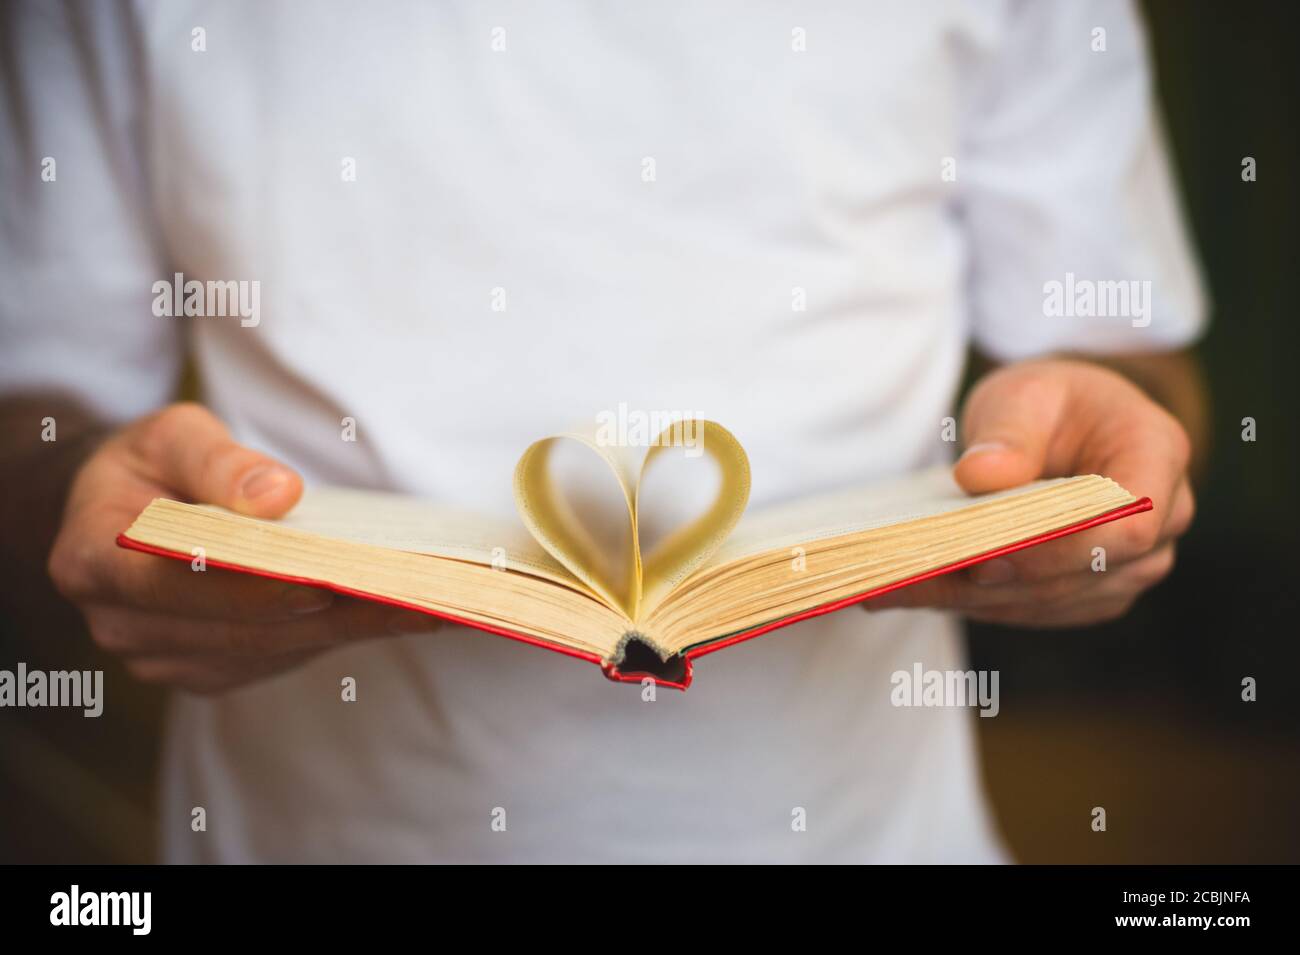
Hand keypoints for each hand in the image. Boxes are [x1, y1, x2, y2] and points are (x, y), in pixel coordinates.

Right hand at [48, 402, 437, 693]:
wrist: (126, 506)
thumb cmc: (151, 464)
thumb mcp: (171, 435)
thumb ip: (217, 461)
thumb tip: (278, 495)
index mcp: (91, 561)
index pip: (170, 585)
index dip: (247, 588)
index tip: (320, 581)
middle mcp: (122, 625)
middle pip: (236, 629)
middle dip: (326, 612)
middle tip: (408, 593)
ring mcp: (165, 657)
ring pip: (268, 651)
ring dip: (349, 628)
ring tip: (425, 602)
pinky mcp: (210, 669)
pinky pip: (281, 658)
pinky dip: (340, 633)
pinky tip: (397, 611)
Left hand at [867, 359, 1194, 626]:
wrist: (1066, 425)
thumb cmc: (1052, 402)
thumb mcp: (1027, 393)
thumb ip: (1009, 433)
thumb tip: (981, 478)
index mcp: (1158, 457)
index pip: (1127, 526)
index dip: (1061, 550)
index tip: (990, 554)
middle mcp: (1161, 524)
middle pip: (1084, 575)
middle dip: (997, 581)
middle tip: (915, 574)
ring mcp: (1128, 568)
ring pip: (1051, 601)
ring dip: (971, 599)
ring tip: (894, 584)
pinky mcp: (1087, 593)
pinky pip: (1031, 609)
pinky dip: (970, 602)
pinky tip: (911, 589)